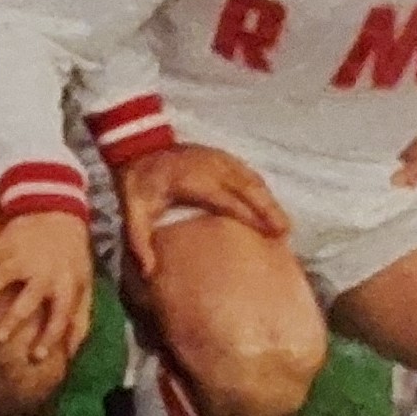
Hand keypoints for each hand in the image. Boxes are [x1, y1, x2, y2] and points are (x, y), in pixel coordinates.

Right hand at [0, 212, 95, 366]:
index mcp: (65, 285)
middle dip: (10, 322)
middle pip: (25, 302)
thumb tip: (71, 355)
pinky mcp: (0, 244)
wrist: (56, 214)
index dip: (48, 339)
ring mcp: (18, 257)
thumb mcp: (84, 287)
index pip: (58, 318)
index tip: (34, 358)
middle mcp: (42, 272)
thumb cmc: (71, 259)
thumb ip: (79, 320)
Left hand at [117, 143, 288, 281]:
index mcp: (188, 178)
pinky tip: (271, 207)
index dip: (247, 213)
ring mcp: (218, 158)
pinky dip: (262, 191)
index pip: (224, 197)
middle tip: (285, 233)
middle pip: (246, 186)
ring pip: (251, 179)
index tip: (266, 233)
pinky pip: (248, 173)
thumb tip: (148, 271)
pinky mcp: (223, 157)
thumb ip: (138, 238)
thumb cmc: (138, 181)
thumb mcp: (132, 208)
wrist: (137, 145)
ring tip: (284, 226)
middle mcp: (209, 166)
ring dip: (269, 201)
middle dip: (267, 208)